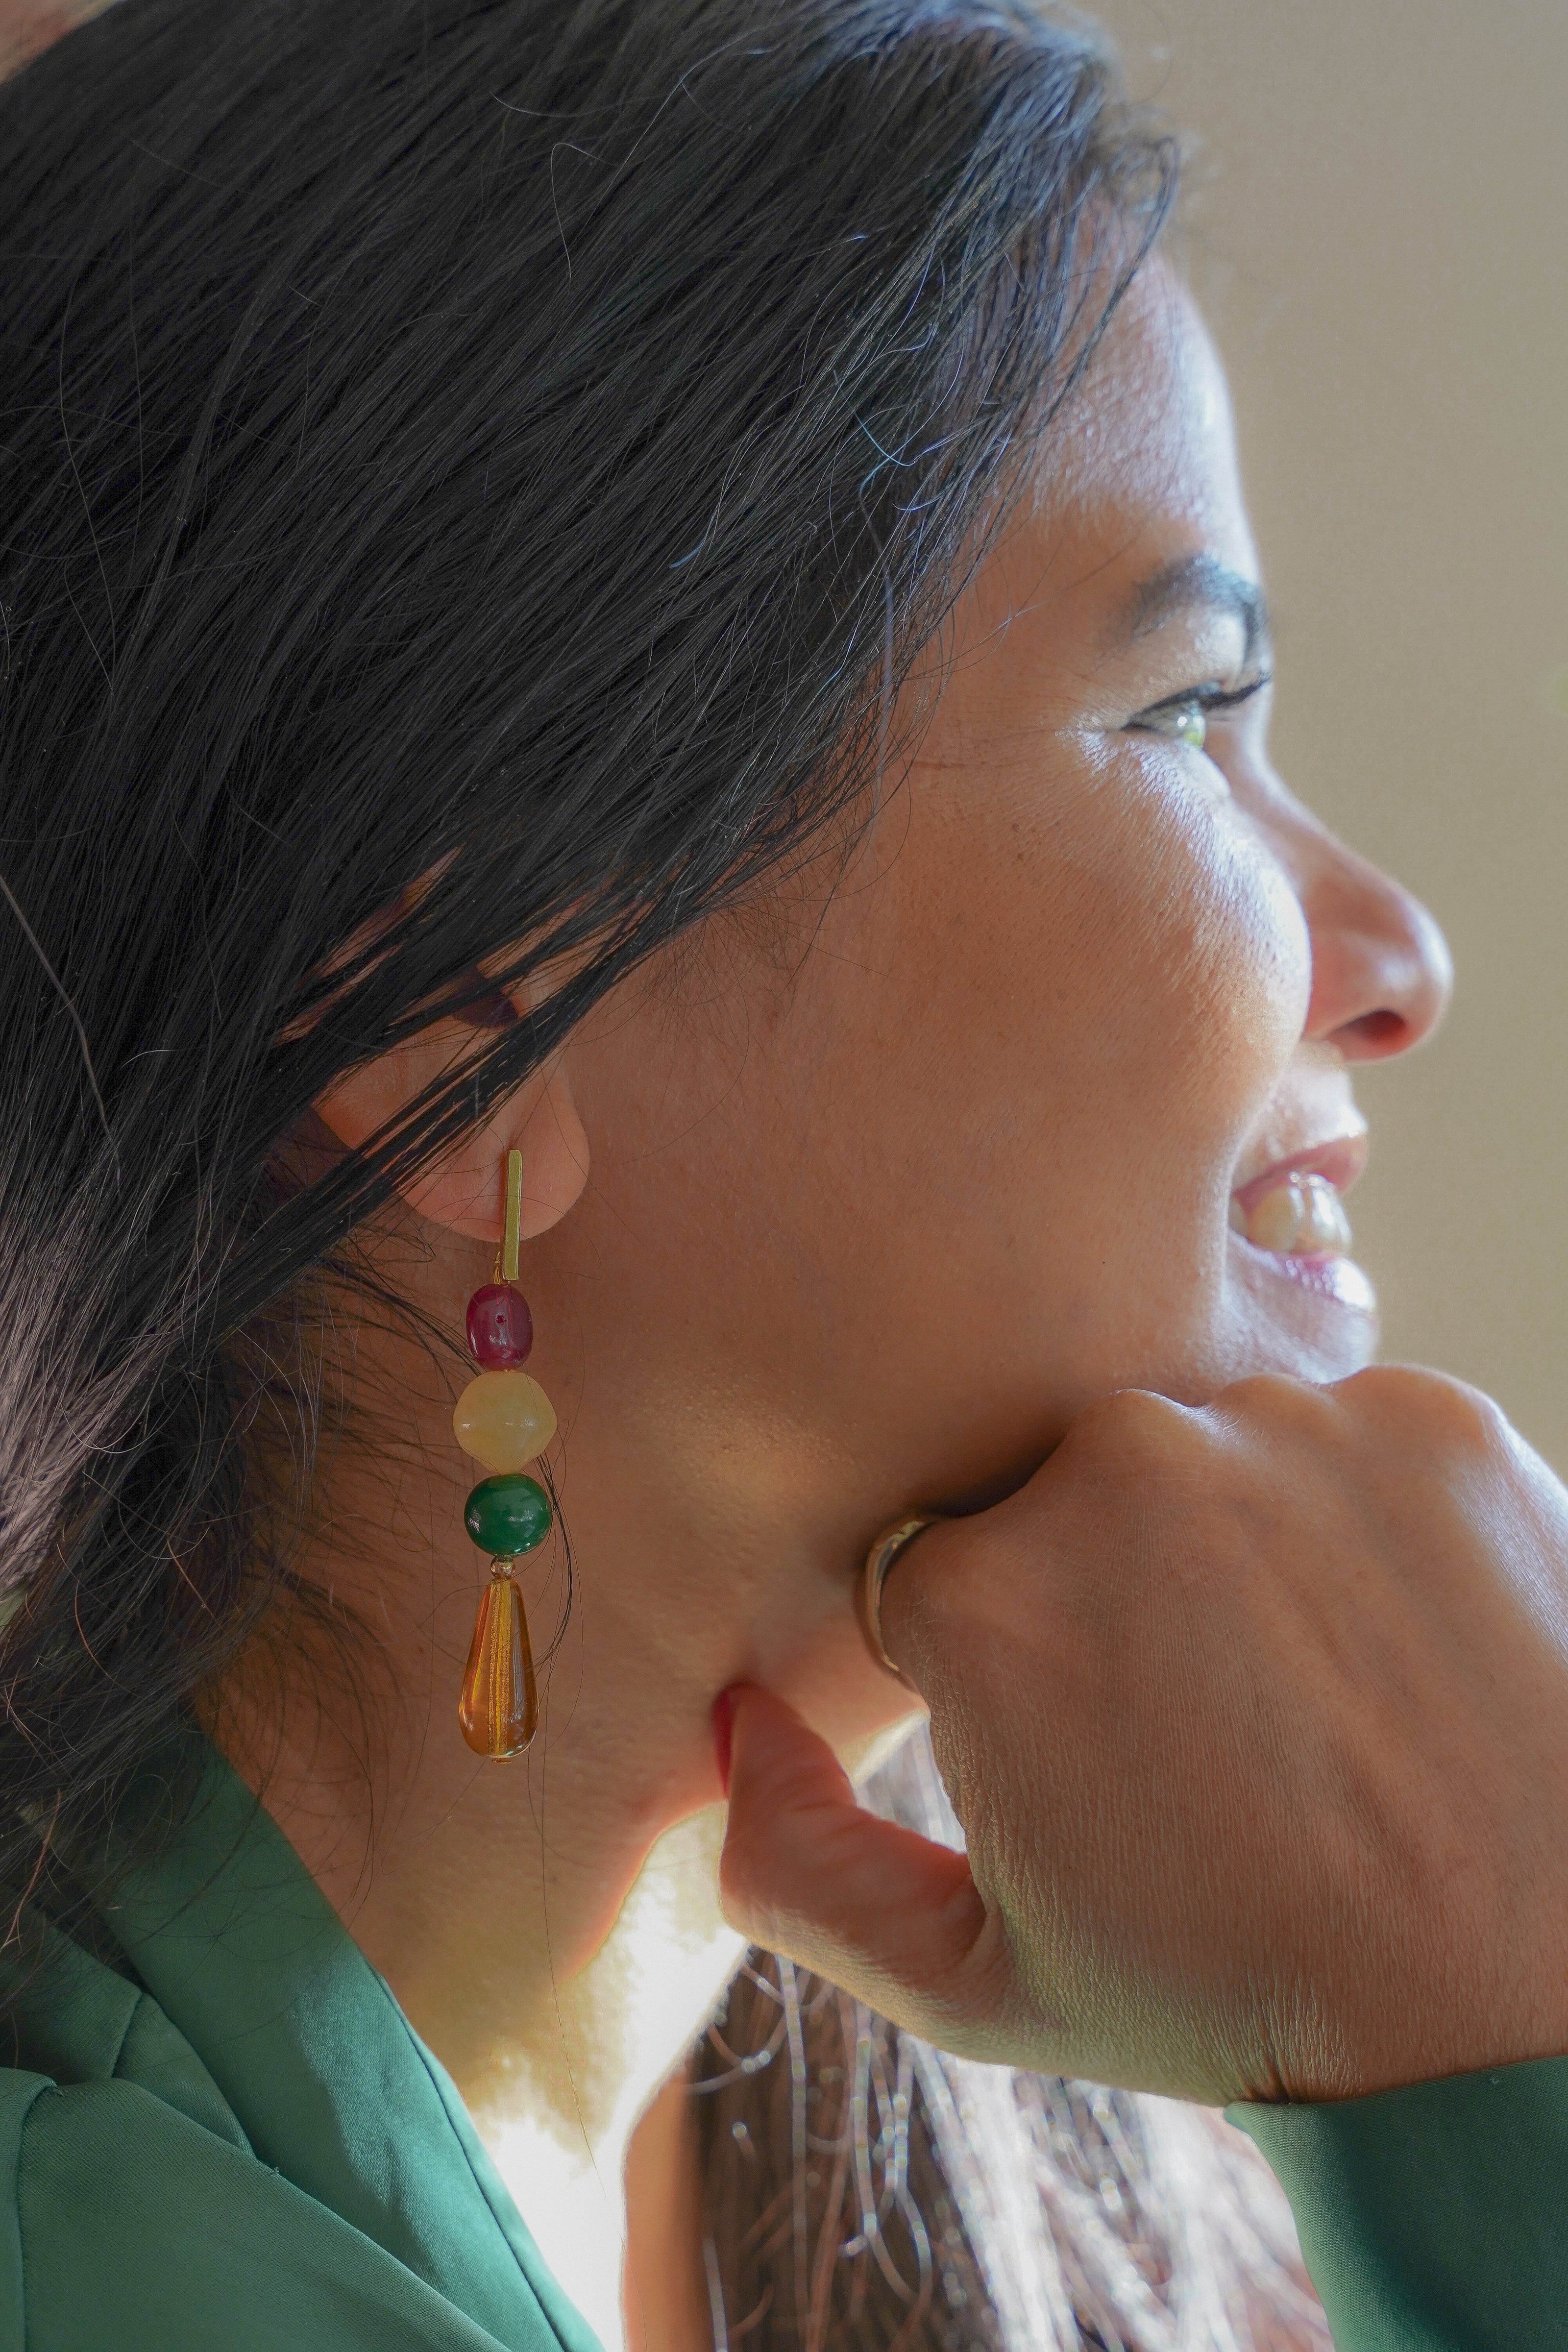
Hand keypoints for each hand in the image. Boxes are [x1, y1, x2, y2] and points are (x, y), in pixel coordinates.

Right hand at [718, 1366, 1567, 2104]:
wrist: (1521, 2008)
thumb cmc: (1240, 1996)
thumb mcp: (973, 1983)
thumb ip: (795, 1859)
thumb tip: (732, 1720)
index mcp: (982, 1589)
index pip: (943, 1574)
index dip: (1009, 1670)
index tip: (1094, 1746)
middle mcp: (1120, 1463)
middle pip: (1067, 1497)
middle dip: (1109, 1590)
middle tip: (1209, 1724)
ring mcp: (1287, 1428)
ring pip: (1208, 1454)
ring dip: (1236, 1542)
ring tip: (1314, 1688)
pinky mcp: (1431, 1418)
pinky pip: (1344, 1441)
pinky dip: (1361, 1522)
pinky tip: (1398, 1642)